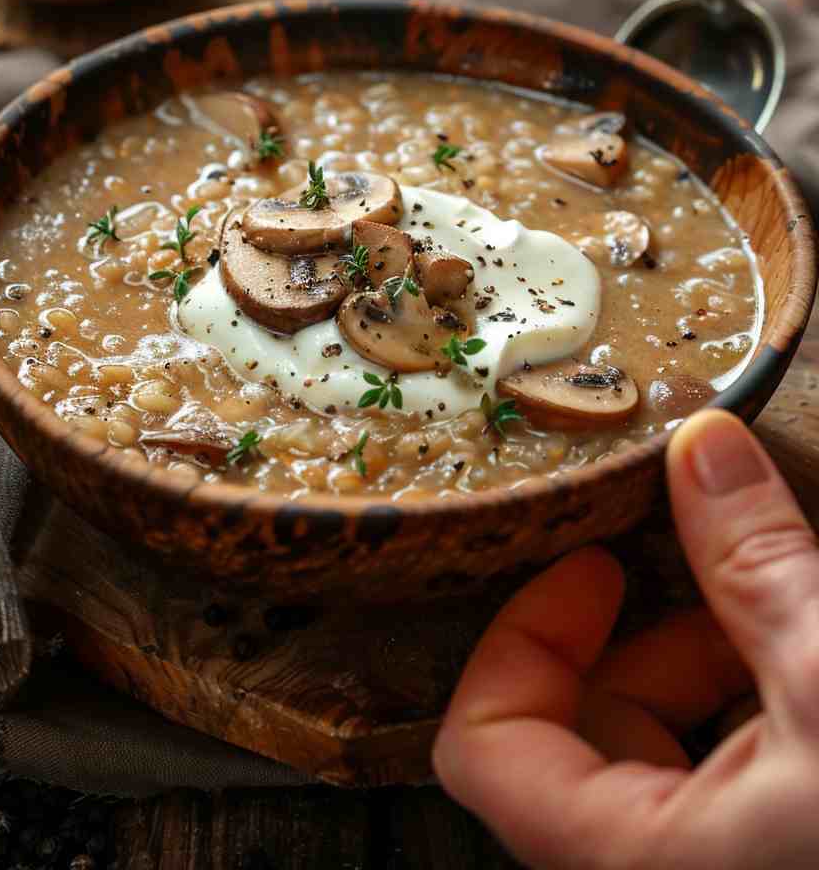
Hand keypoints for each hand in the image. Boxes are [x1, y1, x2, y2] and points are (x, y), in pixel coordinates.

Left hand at [434, 408, 818, 869]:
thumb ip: (759, 561)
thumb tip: (703, 446)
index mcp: (636, 862)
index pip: (487, 747)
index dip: (525, 638)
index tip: (590, 564)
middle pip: (582, 739)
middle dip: (643, 639)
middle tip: (709, 571)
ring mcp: (729, 866)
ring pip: (665, 756)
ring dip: (711, 665)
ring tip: (783, 609)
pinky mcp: (781, 851)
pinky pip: (734, 774)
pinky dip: (759, 706)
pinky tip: (809, 661)